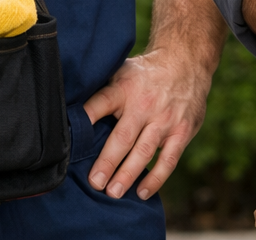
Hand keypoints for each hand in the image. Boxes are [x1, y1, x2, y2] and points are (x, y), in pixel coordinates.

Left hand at [83, 46, 214, 200]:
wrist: (186, 63)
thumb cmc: (144, 74)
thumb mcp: (121, 72)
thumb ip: (102, 92)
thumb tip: (70, 112)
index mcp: (124, 88)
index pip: (102, 102)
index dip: (87, 117)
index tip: (71, 138)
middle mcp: (144, 104)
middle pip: (123, 136)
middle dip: (108, 162)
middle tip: (95, 183)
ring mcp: (165, 119)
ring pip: (144, 151)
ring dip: (128, 174)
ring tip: (113, 193)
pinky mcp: (182, 131)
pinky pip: (169, 159)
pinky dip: (156, 178)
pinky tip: (142, 192)